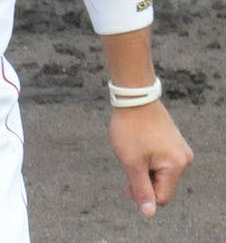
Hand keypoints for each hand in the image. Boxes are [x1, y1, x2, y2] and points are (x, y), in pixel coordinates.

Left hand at [109, 99, 192, 216]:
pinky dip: (148, 158)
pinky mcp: (173, 142)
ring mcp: (180, 149)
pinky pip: (161, 161)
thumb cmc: (131, 127)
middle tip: (129, 160)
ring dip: (144, 168)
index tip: (127, 178)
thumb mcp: (131, 162)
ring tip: (134, 149)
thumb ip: (141, 189)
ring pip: (159, 173)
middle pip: (161, 185)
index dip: (141, 192)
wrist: (133, 96)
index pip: (160, 197)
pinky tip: (139, 144)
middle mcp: (184, 159)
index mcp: (176, 166)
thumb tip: (149, 214)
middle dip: (143, 179)